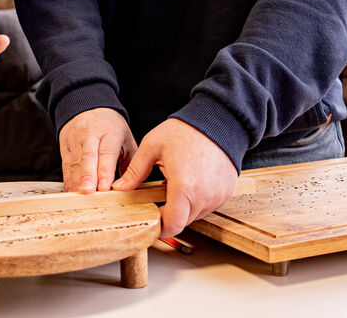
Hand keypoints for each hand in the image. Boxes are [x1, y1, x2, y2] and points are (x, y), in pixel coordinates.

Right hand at [58, 108, 137, 192]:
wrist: (88, 106)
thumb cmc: (111, 127)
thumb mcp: (125, 139)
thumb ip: (130, 162)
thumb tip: (131, 186)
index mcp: (110, 131)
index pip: (107, 152)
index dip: (105, 171)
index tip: (105, 187)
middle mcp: (90, 133)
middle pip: (88, 156)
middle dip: (88, 176)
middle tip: (89, 192)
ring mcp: (75, 139)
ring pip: (75, 162)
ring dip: (76, 181)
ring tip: (80, 197)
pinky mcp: (64, 145)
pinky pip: (66, 165)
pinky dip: (68, 180)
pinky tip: (72, 192)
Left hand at [113, 118, 236, 236]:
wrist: (218, 120)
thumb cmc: (185, 131)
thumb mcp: (153, 147)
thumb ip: (135, 171)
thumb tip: (120, 187)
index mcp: (184, 188)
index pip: (172, 225)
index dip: (160, 226)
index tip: (152, 218)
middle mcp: (204, 196)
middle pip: (183, 221)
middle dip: (170, 212)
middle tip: (162, 195)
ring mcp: (218, 195)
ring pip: (196, 214)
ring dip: (185, 206)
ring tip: (178, 183)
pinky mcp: (226, 192)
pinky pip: (209, 204)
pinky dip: (199, 199)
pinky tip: (192, 180)